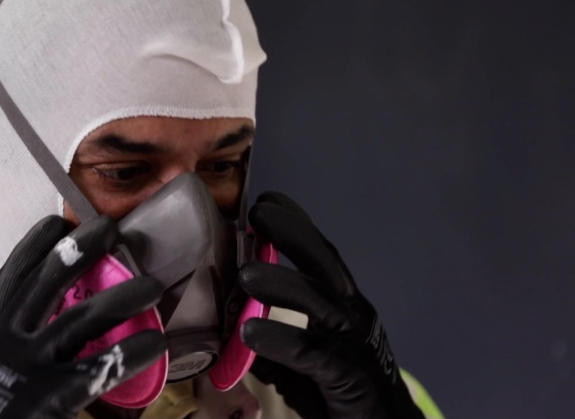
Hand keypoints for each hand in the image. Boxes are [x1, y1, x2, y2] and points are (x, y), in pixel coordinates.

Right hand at [0, 215, 166, 418]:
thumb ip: (9, 350)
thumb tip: (43, 332)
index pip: (10, 278)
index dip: (33, 245)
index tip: (55, 221)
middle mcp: (2, 343)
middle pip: (46, 282)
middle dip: (78, 248)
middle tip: (109, 227)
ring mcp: (26, 369)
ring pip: (80, 318)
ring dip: (121, 297)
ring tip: (152, 285)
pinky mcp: (46, 399)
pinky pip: (98, 369)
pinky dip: (130, 352)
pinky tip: (155, 343)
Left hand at [239, 192, 423, 418]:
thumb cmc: (341, 389)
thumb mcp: (301, 360)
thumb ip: (272, 341)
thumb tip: (234, 327)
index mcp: (343, 304)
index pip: (322, 255)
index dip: (298, 224)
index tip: (268, 199)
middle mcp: (353, 315)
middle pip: (327, 265)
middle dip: (296, 234)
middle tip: (260, 213)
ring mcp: (355, 344)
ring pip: (322, 304)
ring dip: (283, 284)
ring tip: (246, 273)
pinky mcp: (349, 377)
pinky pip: (313, 355)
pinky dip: (282, 341)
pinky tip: (252, 334)